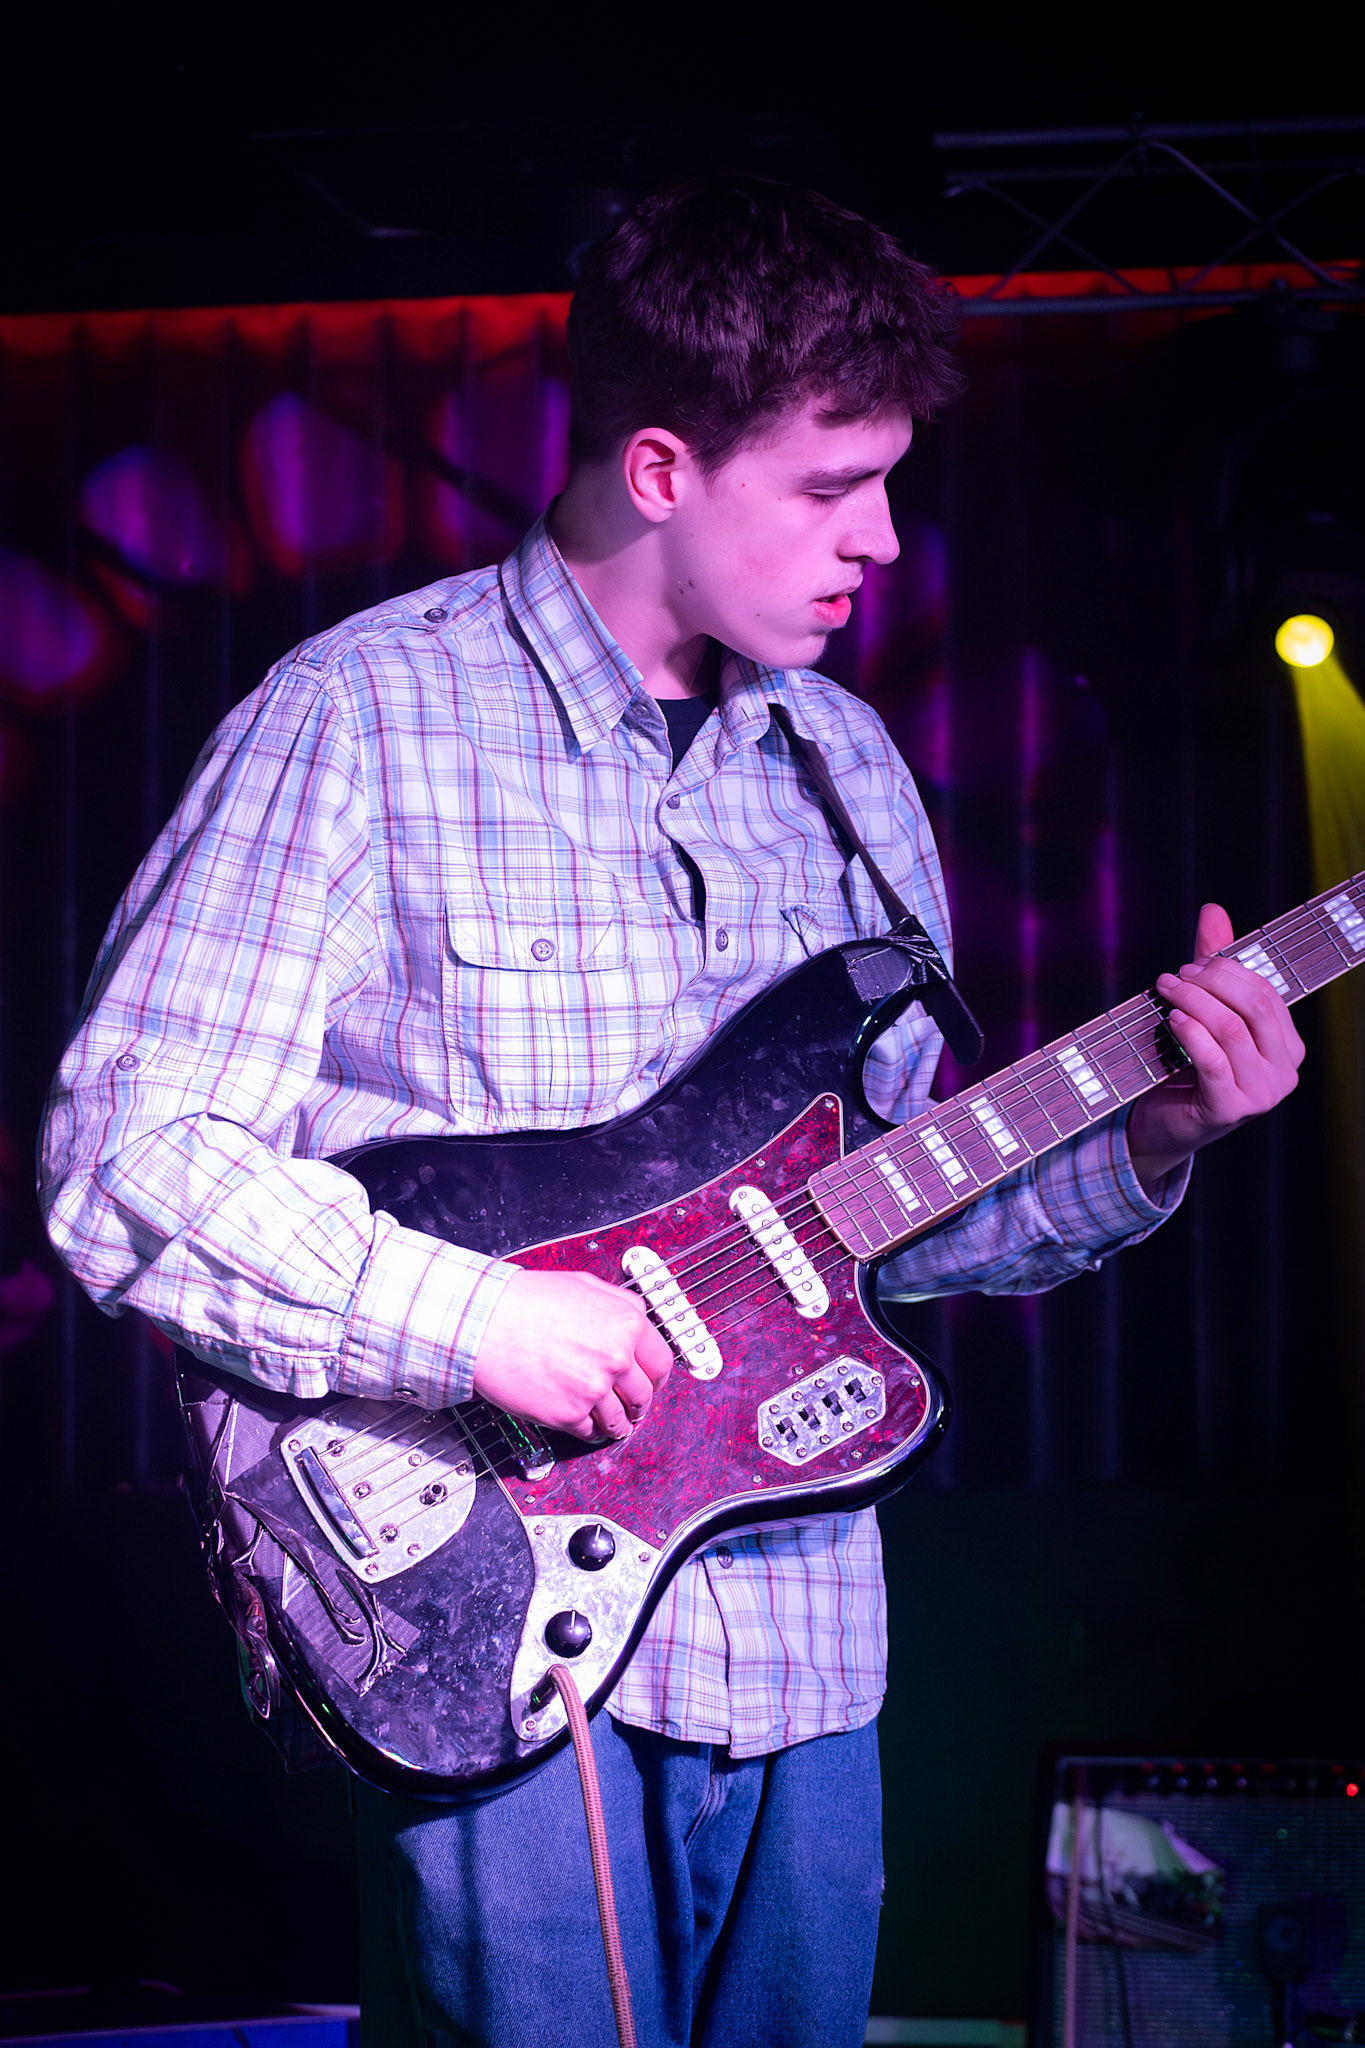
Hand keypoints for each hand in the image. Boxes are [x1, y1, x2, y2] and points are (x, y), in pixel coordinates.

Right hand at [471, 1267, 673, 1441]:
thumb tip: (638, 1315)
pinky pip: (590, 1432)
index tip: (652, 1382)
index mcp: (626, 1325)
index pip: (662, 1363)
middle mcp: (615, 1359)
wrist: (482, 1322)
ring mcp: (592, 1390)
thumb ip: (619, 1302)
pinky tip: (585, 1423)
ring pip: (619, 1420)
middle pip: (644, 1396)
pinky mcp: (567, 1415)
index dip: (657, 1376)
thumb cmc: (525, 1301)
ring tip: (610, 1421)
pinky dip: (590, 1431)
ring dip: (617, 1423)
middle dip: (639, 1403)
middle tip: (632, 1406)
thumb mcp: (584, 1285)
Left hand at [1126, 902, 1305, 1196]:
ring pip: (1231, 1030)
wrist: (1164, 1124)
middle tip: (1176, 976)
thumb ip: (1212, 965)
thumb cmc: (1188, 1065)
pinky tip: (1172, 1018)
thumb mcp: (1204, 1011)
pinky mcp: (1229, 1110)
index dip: (1229, 970)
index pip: (1266, 992)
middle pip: (1253, 1006)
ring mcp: (1261, 1095)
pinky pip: (1213, 1061)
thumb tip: (1213, 909)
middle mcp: (1284, 1071)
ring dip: (1193, 1001)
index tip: (1193, 962)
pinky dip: (1190, 1033)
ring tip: (1166, 990)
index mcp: (1288, 1045)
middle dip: (1212, 982)